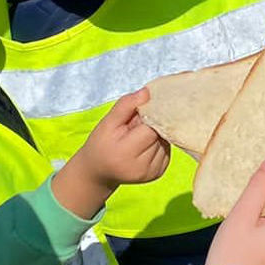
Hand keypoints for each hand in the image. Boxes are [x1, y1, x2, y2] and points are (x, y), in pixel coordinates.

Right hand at [52, 89, 169, 219]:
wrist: (98, 172)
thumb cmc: (101, 144)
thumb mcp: (107, 122)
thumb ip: (126, 105)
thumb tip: (148, 92)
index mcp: (126, 153)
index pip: (151, 127)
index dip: (148, 115)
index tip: (138, 113)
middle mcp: (142, 166)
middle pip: (160, 134)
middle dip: (151, 124)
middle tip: (135, 126)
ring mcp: (152, 172)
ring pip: (165, 141)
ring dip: (156, 134)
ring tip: (137, 136)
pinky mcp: (159, 172)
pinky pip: (166, 149)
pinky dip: (158, 143)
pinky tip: (144, 144)